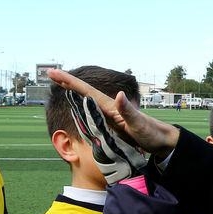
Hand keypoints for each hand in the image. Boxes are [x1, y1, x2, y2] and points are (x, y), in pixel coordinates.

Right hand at [50, 69, 179, 158]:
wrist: (162, 141)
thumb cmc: (151, 134)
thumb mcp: (139, 125)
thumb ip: (128, 111)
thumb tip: (119, 95)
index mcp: (111, 106)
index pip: (87, 91)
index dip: (70, 82)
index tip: (55, 73)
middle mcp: (108, 107)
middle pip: (83, 91)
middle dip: (67, 82)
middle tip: (50, 72)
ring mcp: (109, 114)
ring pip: (85, 99)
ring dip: (72, 90)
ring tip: (58, 82)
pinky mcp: (110, 122)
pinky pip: (90, 110)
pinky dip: (80, 104)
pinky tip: (76, 102)